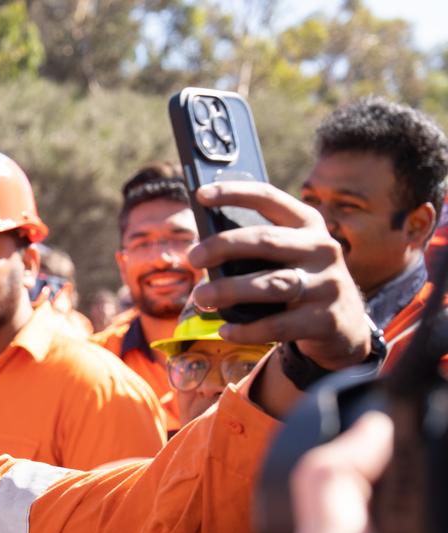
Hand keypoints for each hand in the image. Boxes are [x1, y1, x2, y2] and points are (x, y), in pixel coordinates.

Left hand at [188, 182, 370, 370]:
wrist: (345, 325)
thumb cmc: (300, 281)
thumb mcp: (289, 255)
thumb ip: (258, 247)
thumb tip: (203, 249)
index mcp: (308, 225)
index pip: (270, 199)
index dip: (234, 193)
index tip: (200, 195)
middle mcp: (322, 249)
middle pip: (267, 240)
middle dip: (224, 246)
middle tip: (194, 256)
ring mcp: (328, 284)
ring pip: (271, 284)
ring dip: (229, 290)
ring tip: (201, 298)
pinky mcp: (326, 319)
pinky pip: (278, 325)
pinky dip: (247, 329)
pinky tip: (225, 331)